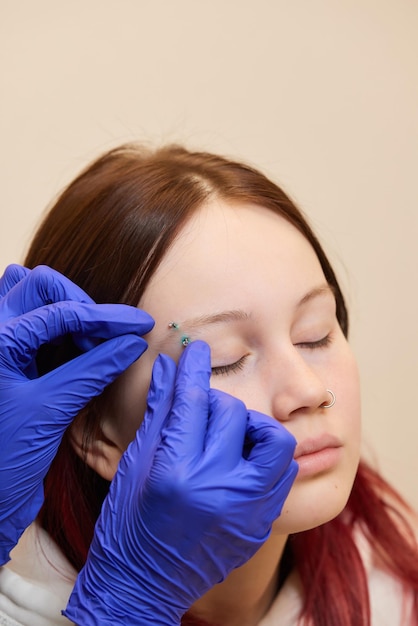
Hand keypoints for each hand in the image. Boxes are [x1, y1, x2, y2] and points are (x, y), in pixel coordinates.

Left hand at [0, 265, 153, 563]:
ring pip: (32, 297)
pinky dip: (60, 326)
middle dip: (82, 304)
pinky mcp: (8, 360)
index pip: (58, 311)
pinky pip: (33, 323)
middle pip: (40, 286)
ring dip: (67, 308)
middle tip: (111, 336)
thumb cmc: (4, 461)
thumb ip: (92, 370)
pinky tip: (83, 347)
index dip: (105, 317)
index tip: (139, 326)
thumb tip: (131, 343)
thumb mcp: (50, 410)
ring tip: (95, 338)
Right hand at [65, 341, 297, 625]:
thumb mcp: (136, 463)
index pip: (193, 399)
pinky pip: (281, 473)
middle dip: (213, 404)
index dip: (195, 367)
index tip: (199, 349)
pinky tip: (242, 461)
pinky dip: (264, 458)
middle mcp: (217, 488)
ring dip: (252, 428)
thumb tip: (169, 368)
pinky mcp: (261, 523)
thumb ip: (159, 412)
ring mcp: (246, 508)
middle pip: (232, 412)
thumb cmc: (128, 522)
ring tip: (232, 436)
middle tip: (199, 414)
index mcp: (177, 470)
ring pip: (274, 439)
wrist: (145, 585)